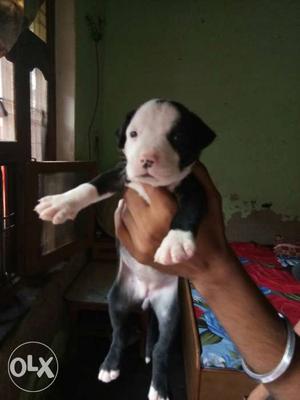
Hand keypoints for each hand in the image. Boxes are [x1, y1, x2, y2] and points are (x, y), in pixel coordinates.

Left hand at [115, 162, 231, 279]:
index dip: (148, 174)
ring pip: (124, 210)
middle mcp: (148, 227)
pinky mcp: (135, 253)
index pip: (145, 182)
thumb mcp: (211, 200)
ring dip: (132, 203)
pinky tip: (135, 212)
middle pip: (130, 194)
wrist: (208, 267)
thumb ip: (199, 177)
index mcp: (166, 212)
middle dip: (138, 187)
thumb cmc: (211, 231)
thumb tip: (184, 158)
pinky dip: (124, 216)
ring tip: (145, 202)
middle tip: (148, 186)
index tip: (152, 171)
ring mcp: (139, 242)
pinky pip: (120, 226)